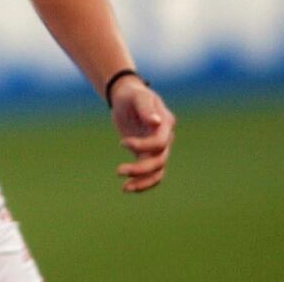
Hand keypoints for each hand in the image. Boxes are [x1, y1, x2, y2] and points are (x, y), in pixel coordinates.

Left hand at [109, 77, 175, 192]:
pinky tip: (127, 187)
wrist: (127, 97)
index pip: (160, 142)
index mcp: (166, 124)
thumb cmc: (132, 95)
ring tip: (124, 188)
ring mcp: (157, 148)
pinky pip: (150, 173)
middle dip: (141, 169)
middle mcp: (165, 139)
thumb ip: (146, 109)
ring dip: (142, 181)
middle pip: (159, 160)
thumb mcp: (138, 97)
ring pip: (157, 171)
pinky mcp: (146, 154)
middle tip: (118, 171)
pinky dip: (141, 182)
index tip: (122, 142)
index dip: (143, 146)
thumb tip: (156, 122)